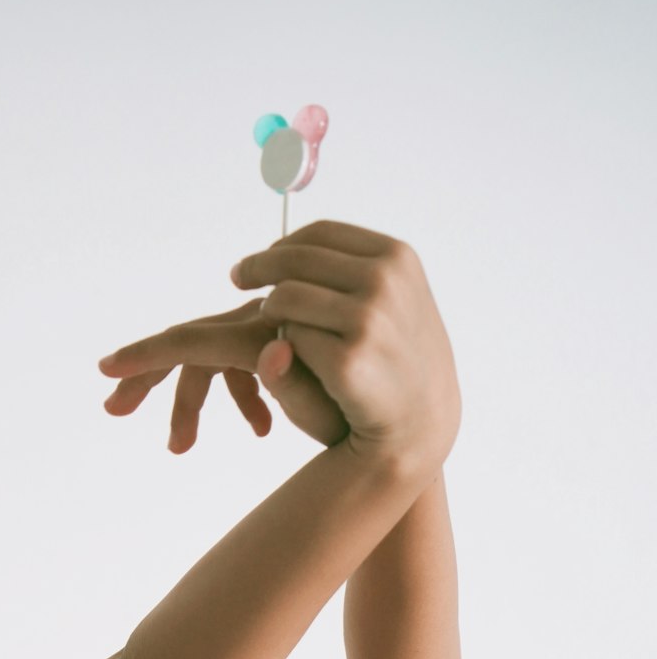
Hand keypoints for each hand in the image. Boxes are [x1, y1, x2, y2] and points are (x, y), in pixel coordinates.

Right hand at [98, 297, 350, 452]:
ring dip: (196, 394)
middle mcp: (276, 327)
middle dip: (152, 372)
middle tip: (113, 407)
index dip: (149, 354)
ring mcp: (283, 332)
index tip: (108, 367)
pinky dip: (242, 389)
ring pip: (218, 349)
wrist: (418, 418)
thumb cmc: (375, 421)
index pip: (200, 340)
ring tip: (180, 445)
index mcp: (282, 338)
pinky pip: (250, 351)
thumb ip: (298, 380)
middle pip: (198, 338)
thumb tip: (271, 349)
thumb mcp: (337, 411)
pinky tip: (259, 428)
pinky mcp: (293, 342)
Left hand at [231, 219, 461, 474]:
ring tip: (281, 335)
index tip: (260, 259)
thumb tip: (283, 252)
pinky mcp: (347, 360)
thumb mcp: (389, 303)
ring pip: (286, 297)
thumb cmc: (398, 363)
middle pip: (295, 260)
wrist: (421, 426)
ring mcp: (368, 319)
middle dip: (259, 269)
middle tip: (237, 279)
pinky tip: (302, 367)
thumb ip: (350, 274)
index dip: (282, 245)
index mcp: (397, 258)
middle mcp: (386, 280)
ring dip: (275, 315)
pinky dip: (287, 351)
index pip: (321, 233)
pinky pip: (289, 339)